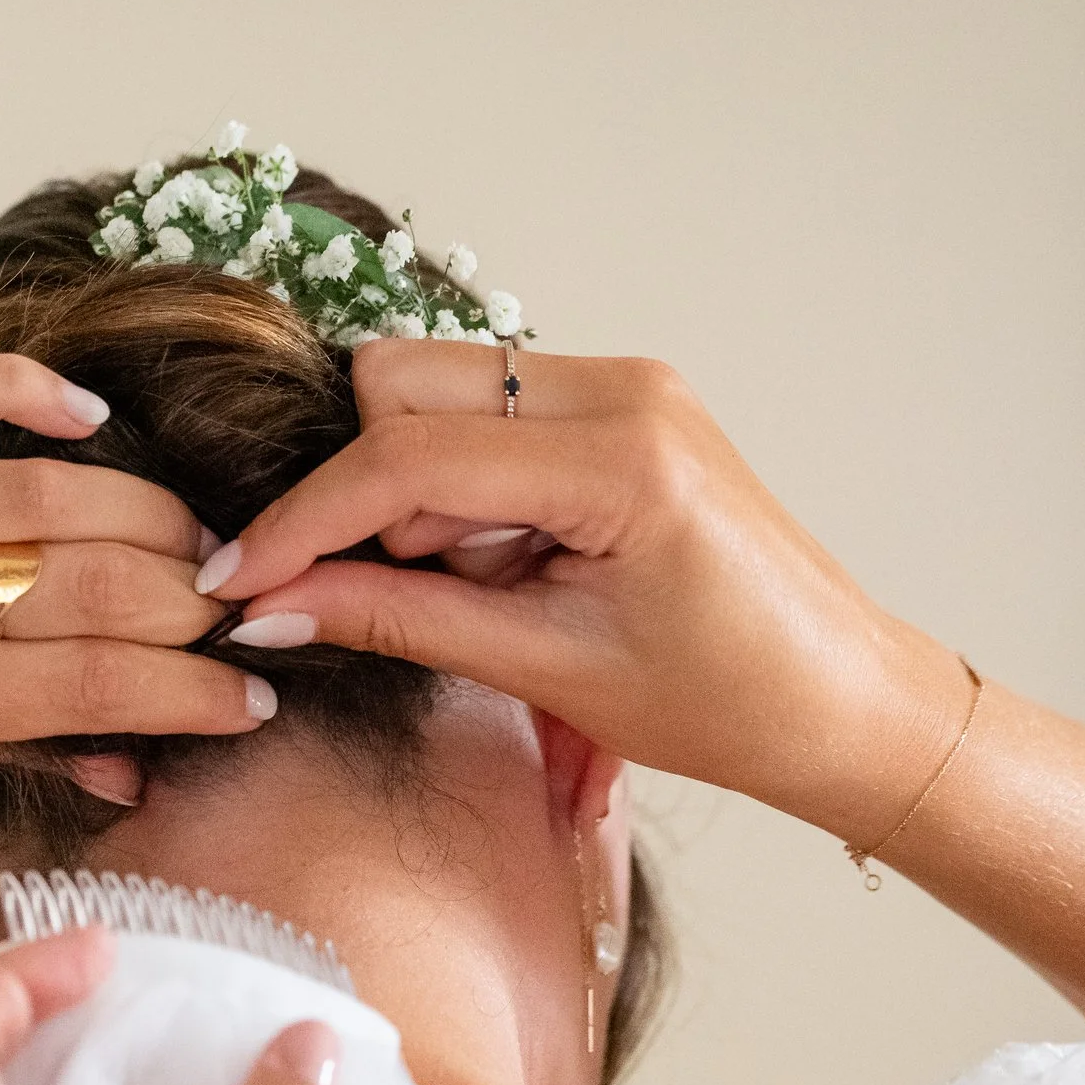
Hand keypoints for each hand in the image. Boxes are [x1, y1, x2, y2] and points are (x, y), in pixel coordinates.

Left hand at [0, 354, 270, 792]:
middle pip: (80, 590)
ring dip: (139, 514)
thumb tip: (117, 772)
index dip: (188, 694)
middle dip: (187, 604)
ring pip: (33, 498)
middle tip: (244, 609)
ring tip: (197, 538)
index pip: (80, 689)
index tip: (255, 696)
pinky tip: (87, 412)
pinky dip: (16, 390)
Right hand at [198, 341, 971, 845]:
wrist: (842, 700)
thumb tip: (274, 604)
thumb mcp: (546, 670)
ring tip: (481, 589)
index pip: (409, 456)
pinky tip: (502, 564)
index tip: (242, 579)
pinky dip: (459, 491)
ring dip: (416, 494)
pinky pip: (486, 419)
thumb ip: (399, 620)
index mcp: (623, 456)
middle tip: (391, 589)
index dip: (307, 520)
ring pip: (438, 395)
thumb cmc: (729, 701)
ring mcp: (623, 385)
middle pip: (405, 383)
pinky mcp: (617, 405)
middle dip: (364, 489)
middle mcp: (623, 388)